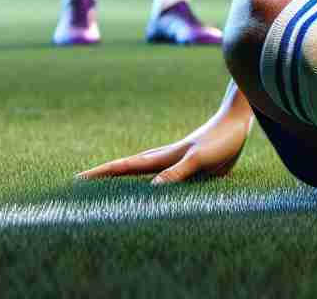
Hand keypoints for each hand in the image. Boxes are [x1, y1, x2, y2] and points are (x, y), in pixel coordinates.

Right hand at [77, 104, 248, 184]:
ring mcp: (176, 164)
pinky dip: (153, 188)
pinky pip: (166, 182)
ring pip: (145, 175)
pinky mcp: (190, 170)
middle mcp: (164, 161)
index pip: (124, 167)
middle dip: (105, 177)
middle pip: (128, 169)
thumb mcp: (199, 159)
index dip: (101, 174)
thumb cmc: (220, 139)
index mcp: (162, 158)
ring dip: (126, 182)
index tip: (77, 179)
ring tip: (108, 192)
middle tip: (81, 186)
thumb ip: (177, 173)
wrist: (239, 122)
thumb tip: (151, 190)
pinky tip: (154, 194)